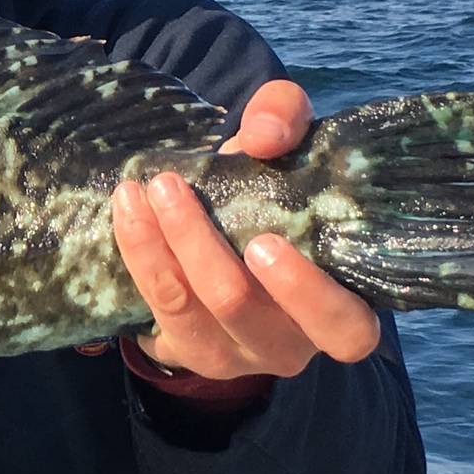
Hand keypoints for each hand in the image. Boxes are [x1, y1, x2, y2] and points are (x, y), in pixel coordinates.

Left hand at [111, 78, 381, 378]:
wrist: (229, 223)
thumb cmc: (278, 192)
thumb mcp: (292, 145)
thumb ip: (287, 118)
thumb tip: (263, 136)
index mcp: (340, 310)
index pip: (346, 330)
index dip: (307, 294)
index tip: (264, 242)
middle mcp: (290, 344)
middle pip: (239, 307)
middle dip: (198, 245)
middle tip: (171, 187)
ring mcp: (235, 355)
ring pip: (187, 306)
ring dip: (156, 244)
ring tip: (140, 190)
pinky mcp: (187, 352)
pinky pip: (156, 307)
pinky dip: (139, 254)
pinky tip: (127, 209)